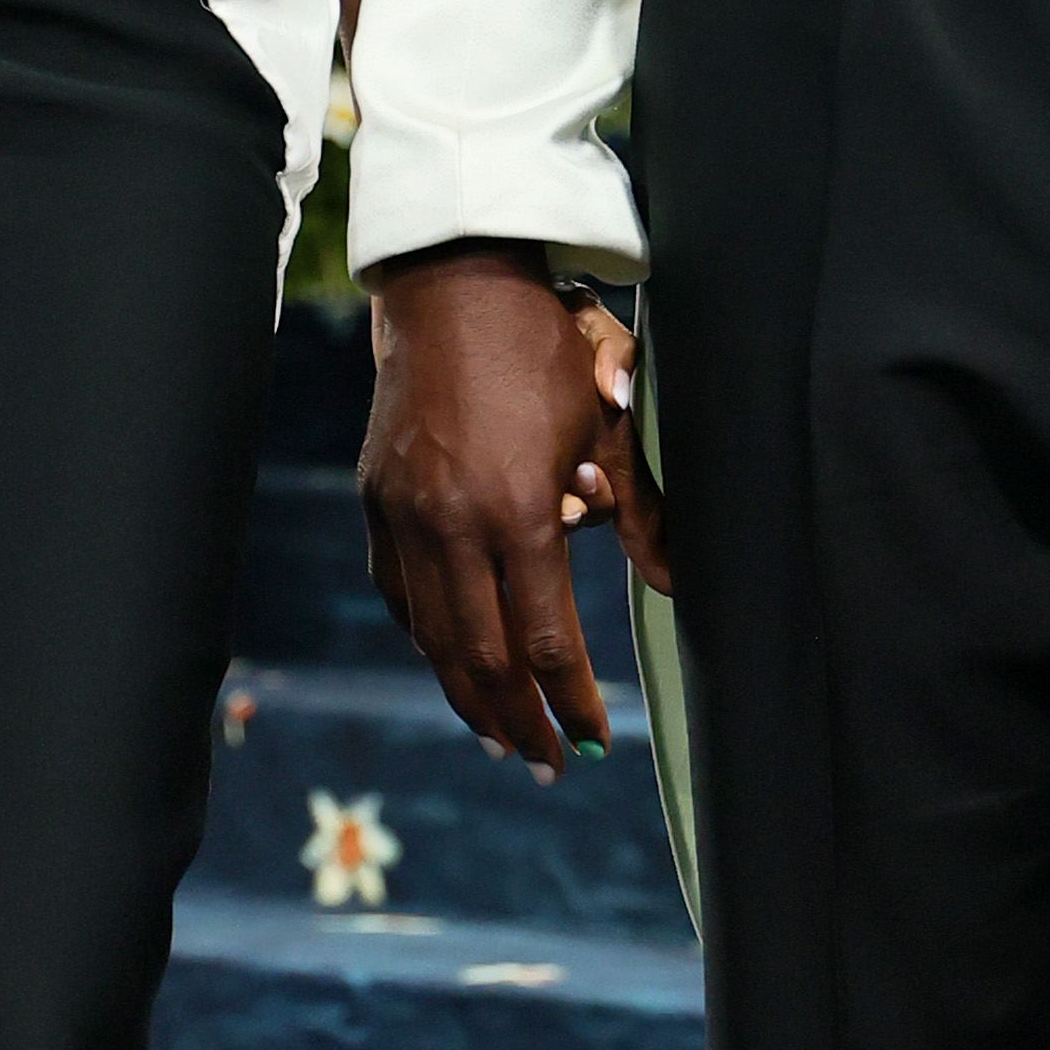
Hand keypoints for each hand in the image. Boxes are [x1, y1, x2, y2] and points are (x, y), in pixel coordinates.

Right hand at [359, 248, 666, 777]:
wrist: (451, 286)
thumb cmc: (545, 348)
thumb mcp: (607, 422)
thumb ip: (640, 511)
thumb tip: (674, 583)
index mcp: (518, 509)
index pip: (547, 639)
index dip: (573, 701)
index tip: (594, 741)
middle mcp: (452, 523)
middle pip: (482, 658)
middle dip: (518, 722)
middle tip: (547, 763)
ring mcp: (404, 515)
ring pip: (431, 636)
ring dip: (467, 695)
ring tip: (501, 734)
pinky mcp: (375, 500)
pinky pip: (398, 593)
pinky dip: (427, 637)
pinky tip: (451, 661)